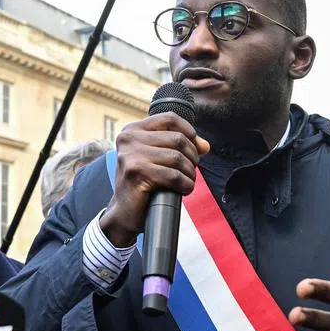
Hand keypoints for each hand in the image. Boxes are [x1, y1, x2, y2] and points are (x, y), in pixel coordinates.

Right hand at [99, 113, 209, 247]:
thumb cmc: (142, 183)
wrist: (124, 212)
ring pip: (177, 158)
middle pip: (177, 139)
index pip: (170, 119)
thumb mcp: (157, 159)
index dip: (189, 132)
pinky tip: (183, 190)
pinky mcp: (136, 173)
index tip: (196, 148)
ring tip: (187, 182)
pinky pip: (173, 175)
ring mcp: (131, 155)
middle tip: (190, 171)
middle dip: (192, 157)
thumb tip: (205, 145)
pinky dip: (185, 184)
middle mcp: (128, 139)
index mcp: (132, 130)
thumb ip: (178, 147)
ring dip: (189, 173)